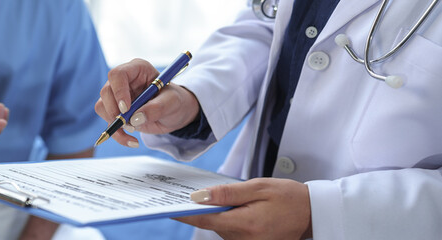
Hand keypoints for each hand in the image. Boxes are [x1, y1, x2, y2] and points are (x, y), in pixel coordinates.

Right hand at [95, 59, 199, 146]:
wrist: (174, 113)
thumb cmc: (175, 101)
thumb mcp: (173, 103)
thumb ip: (156, 108)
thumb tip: (135, 119)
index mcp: (138, 69)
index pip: (118, 74)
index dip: (118, 91)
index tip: (126, 109)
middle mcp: (124, 80)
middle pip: (106, 91)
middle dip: (114, 110)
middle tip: (129, 124)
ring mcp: (117, 95)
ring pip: (102, 106)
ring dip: (114, 123)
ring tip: (134, 130)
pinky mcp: (116, 110)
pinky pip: (107, 121)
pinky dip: (117, 134)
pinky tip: (131, 140)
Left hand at [175, 178, 312, 239]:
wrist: (313, 214)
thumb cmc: (289, 197)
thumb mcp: (258, 188)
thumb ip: (228, 193)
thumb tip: (199, 197)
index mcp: (245, 225)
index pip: (204, 221)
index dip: (184, 213)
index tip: (166, 206)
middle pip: (211, 224)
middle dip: (202, 209)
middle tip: (191, 192)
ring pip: (220, 227)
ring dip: (217, 213)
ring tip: (224, 197)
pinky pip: (230, 231)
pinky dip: (227, 219)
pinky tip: (234, 207)